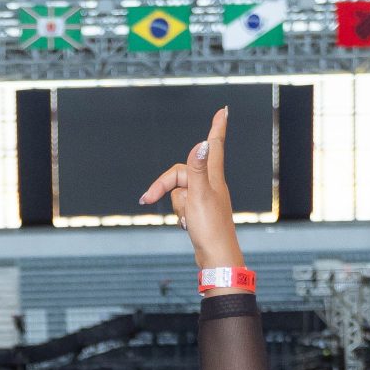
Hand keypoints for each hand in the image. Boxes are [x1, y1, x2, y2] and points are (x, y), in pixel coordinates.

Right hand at [139, 107, 244, 272]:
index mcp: (213, 177)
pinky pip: (182, 205)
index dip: (217, 127)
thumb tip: (201, 144)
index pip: (214, 145)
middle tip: (146, 199)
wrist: (216, 258)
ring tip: (186, 220)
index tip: (223, 111)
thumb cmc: (210, 229)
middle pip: (180, 173)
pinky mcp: (200, 212)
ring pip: (180, 192)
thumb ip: (198, 169)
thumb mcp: (199, 197)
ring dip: (176, 205)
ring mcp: (206, 198)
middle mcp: (211, 184)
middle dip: (163, 186)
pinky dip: (179, 214)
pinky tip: (187, 226)